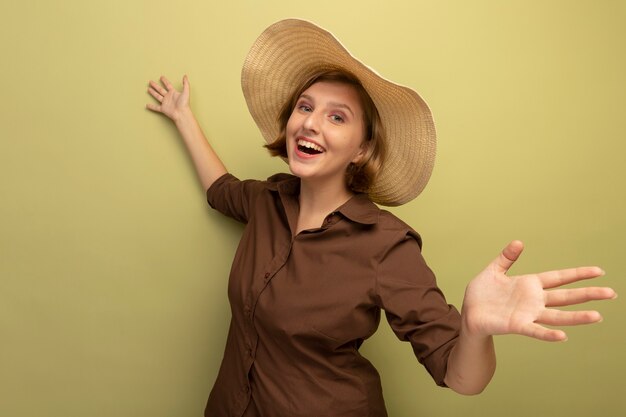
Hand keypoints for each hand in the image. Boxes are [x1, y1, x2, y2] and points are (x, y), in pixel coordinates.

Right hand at [146, 75, 190, 122]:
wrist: (182, 114)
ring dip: (153, 93)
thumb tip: (185, 76)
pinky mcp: (163, 109)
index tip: (161, 77)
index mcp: (173, 93)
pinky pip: (156, 108)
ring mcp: (165, 103)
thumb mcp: (186, 92)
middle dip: (155, 86)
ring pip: (157, 96)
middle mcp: (168, 97)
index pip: (168, 85)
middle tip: (150, 82)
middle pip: (160, 90)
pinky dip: (151, 107)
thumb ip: (185, 84)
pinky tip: (147, 105)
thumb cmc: (184, 104)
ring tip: (148, 89)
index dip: (165, 81)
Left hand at [462, 240, 615, 341]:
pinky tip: (563, 336)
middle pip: (566, 296)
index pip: (559, 278)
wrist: (468, 314)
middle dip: (588, 294)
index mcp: (530, 284)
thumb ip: (506, 258)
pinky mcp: (516, 325)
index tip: (599, 271)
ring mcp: (527, 314)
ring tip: (597, 316)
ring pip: (557, 315)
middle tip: (612, 293)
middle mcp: (533, 300)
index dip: (578, 274)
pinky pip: (535, 330)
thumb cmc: (481, 294)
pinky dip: (548, 334)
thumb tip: (519, 242)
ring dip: (577, 317)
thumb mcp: (493, 271)